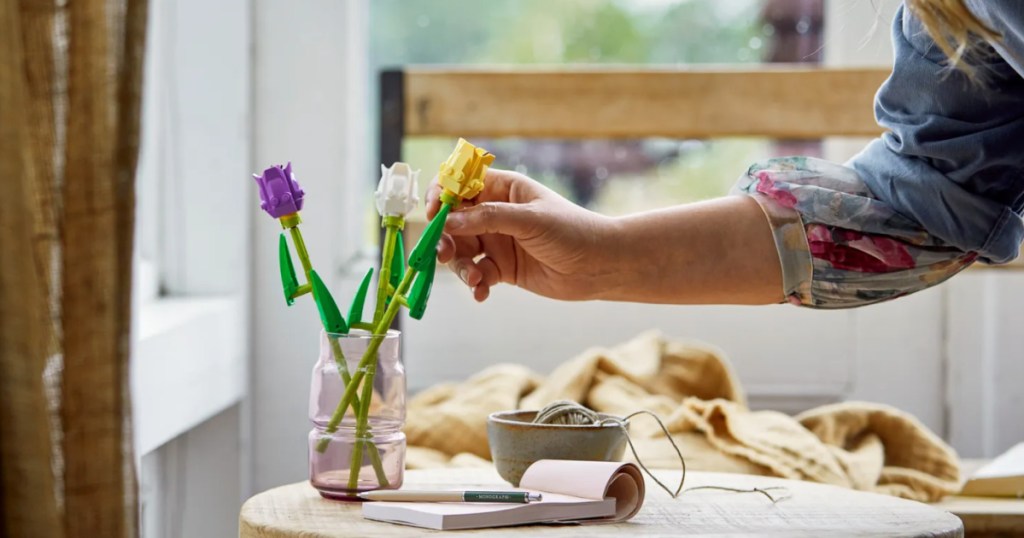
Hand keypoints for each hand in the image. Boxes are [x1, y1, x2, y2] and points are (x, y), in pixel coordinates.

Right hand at [426, 168, 617, 301]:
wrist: (600, 266)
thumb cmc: (572, 231)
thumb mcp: (530, 220)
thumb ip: (488, 219)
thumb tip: (448, 222)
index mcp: (502, 189)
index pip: (459, 184)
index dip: (441, 195)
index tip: (434, 213)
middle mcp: (494, 213)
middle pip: (452, 222)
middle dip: (444, 237)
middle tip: (444, 253)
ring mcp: (497, 241)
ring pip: (460, 251)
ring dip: (459, 266)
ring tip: (474, 279)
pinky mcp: (502, 268)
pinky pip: (476, 275)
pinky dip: (475, 284)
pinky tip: (483, 293)